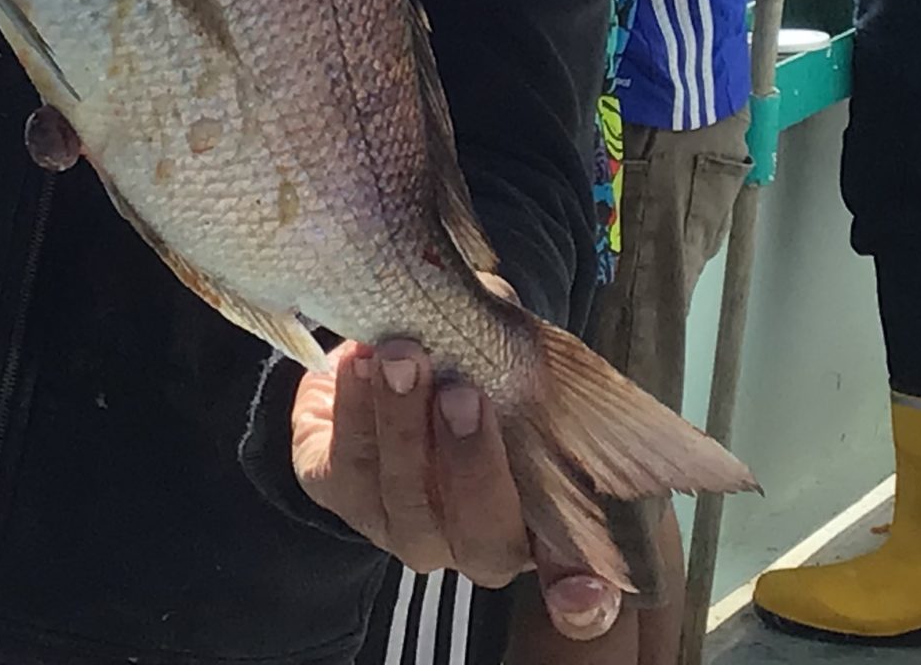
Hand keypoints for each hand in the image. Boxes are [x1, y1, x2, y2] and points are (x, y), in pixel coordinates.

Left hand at [290, 314, 620, 643]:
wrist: (379, 354)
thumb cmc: (464, 360)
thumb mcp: (501, 348)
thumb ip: (514, 349)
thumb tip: (507, 327)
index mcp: (532, 518)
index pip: (571, 579)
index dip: (580, 593)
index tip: (583, 592)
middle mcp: (466, 542)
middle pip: (480, 538)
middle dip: (471, 464)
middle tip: (462, 393)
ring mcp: (399, 527)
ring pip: (403, 497)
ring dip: (402, 424)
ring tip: (401, 358)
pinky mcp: (337, 494)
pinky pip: (343, 466)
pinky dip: (350, 410)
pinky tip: (357, 363)